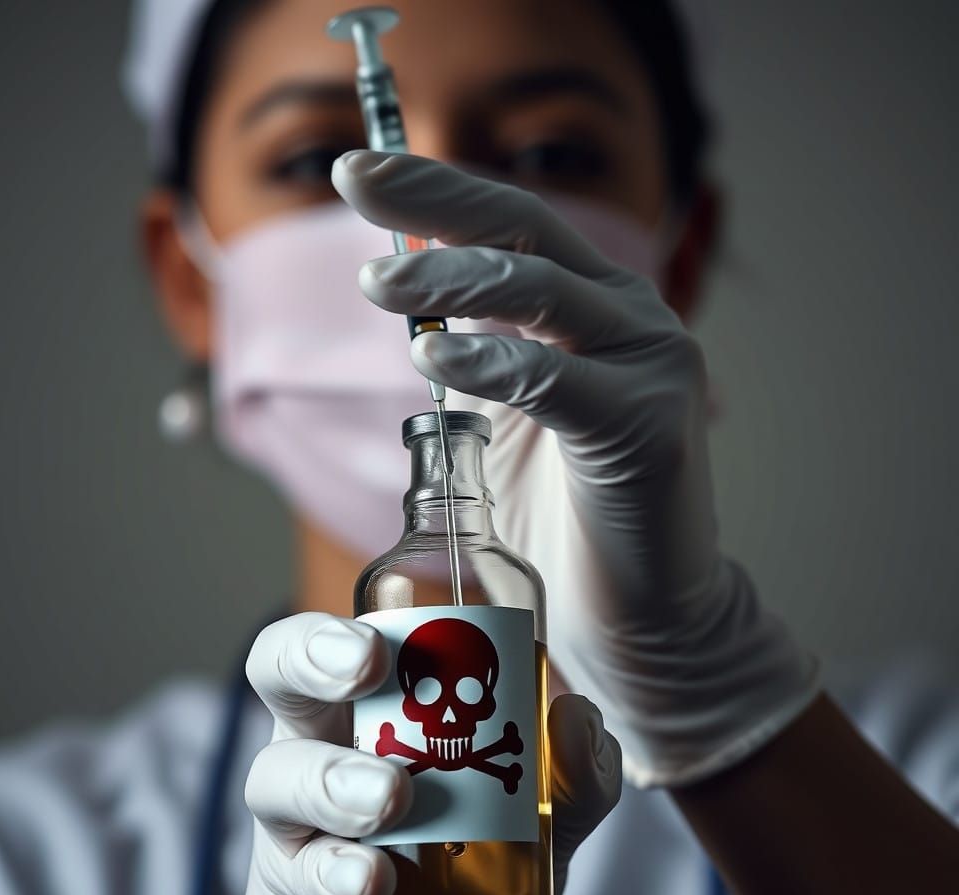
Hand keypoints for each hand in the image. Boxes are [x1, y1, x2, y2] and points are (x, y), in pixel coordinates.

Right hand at [235, 612, 620, 894]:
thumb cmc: (469, 867)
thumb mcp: (532, 824)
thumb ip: (567, 777)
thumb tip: (576, 715)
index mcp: (352, 723)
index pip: (297, 662)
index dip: (315, 648)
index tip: (377, 657)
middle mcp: (304, 783)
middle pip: (273, 758)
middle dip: (323, 772)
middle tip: (392, 793)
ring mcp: (292, 866)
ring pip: (290, 857)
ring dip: (338, 870)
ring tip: (383, 883)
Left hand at [332, 150, 818, 787]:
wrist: (640, 616)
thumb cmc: (567, 522)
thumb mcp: (507, 423)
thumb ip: (479, 363)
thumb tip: (414, 320)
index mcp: (593, 308)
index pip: (511, 223)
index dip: (434, 189)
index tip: (355, 169)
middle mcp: (630, 319)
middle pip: (526, 230)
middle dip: (433, 199)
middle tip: (352, 179)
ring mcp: (652, 366)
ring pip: (543, 293)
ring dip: (452, 280)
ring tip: (378, 284)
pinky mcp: (650, 428)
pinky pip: (560, 382)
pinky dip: (495, 365)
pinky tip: (436, 360)